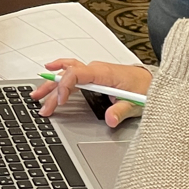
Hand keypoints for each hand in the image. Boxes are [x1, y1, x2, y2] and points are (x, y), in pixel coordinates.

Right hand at [30, 58, 152, 126]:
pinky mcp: (94, 76)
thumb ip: (121, 111)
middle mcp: (96, 69)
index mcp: (104, 73)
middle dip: (52, 90)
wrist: (152, 83)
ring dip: (51, 83)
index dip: (65, 86)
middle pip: (67, 74)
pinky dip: (59, 74)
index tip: (60, 101)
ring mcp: (94, 71)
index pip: (77, 74)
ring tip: (37, 94)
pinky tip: (49, 74)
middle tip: (42, 105)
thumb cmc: (145, 89)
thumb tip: (110, 119)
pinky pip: (72, 72)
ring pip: (67, 73)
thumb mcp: (136, 104)